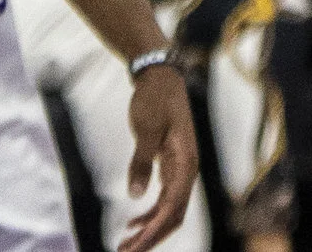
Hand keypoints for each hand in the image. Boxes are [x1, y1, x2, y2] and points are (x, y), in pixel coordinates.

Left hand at [117, 66, 198, 251]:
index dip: (153, 231)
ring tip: (125, 245)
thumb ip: (142, 160)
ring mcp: (179, 169)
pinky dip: (150, 215)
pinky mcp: (170, 166)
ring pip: (169, 211)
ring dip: (149, 230)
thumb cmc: (155, 98)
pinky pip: (163, 200)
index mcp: (186, 161)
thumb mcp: (147, 127)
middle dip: (151, 238)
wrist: (160, 76)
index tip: (134, 247)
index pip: (172, 207)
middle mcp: (186, 169)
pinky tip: (132, 223)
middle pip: (173, 216)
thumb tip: (136, 195)